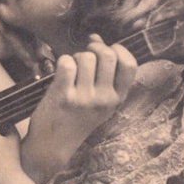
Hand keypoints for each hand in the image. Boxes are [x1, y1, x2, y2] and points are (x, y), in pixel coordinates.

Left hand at [23, 35, 138, 173]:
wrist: (53, 145)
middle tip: (86, 54)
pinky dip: (62, 62)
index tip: (108, 50)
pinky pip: (67, 64)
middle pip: (107, 55)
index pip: (130, 65)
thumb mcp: (99, 101)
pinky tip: (60, 73)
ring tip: (71, 69)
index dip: (119, 50)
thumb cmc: (76, 118)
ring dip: (76, 57)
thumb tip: (96, 38)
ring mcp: (84, 98)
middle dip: (94, 48)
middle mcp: (104, 99)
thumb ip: (103, 72)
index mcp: (117, 99)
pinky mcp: (64, 96)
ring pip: (85, 57)